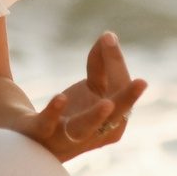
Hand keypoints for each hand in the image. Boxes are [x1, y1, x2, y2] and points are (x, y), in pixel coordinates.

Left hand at [23, 31, 147, 162]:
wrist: (33, 139)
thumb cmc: (71, 113)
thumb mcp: (91, 87)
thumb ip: (101, 64)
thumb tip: (109, 35)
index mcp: (113, 121)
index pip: (119, 90)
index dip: (115, 63)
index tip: (107, 36)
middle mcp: (94, 133)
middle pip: (114, 115)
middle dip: (128, 98)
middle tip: (143, 82)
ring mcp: (66, 136)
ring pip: (85, 127)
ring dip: (95, 116)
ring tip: (107, 104)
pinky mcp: (40, 132)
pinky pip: (48, 124)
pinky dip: (55, 111)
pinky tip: (60, 97)